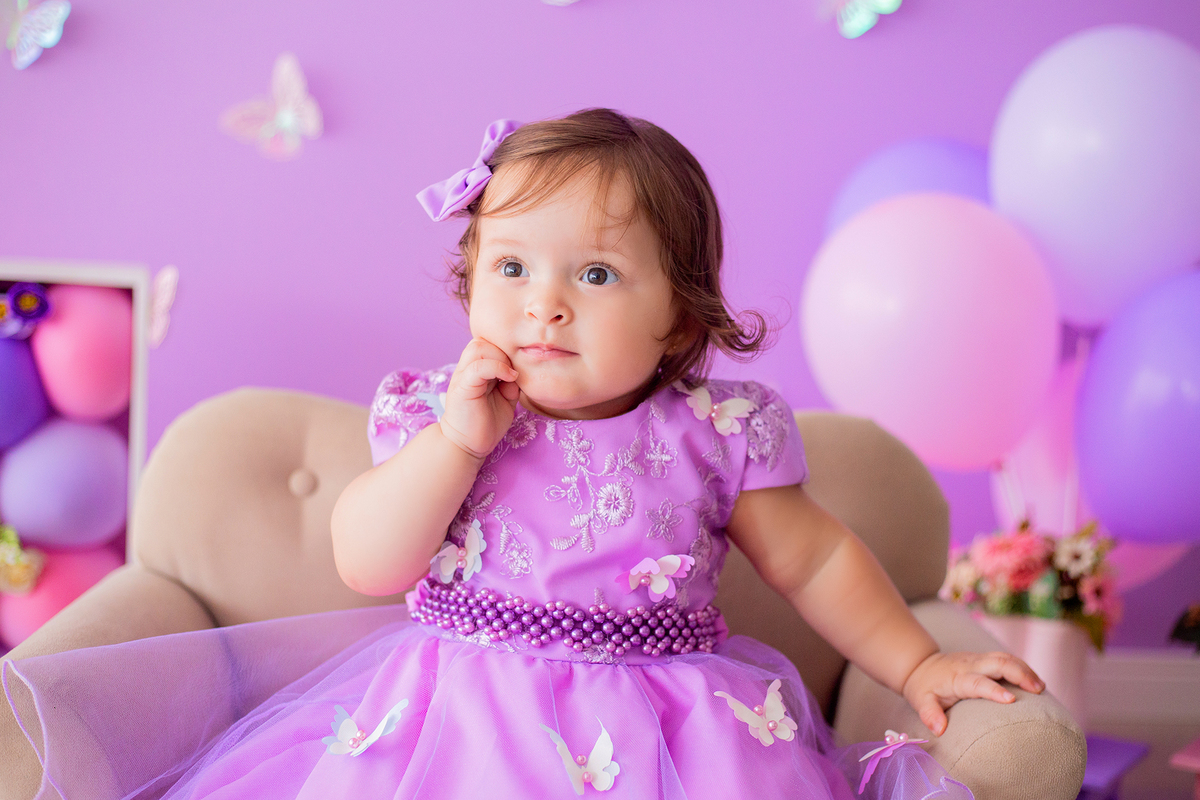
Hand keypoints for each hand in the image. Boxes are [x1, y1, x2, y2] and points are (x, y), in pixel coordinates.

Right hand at [439, 337, 519, 459]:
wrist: (467, 446)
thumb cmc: (486, 424)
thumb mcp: (506, 399)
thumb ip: (511, 382)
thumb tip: (517, 372)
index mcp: (476, 370)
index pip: (488, 344)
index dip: (504, 351)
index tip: (516, 369)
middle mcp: (466, 369)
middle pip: (482, 341)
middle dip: (503, 352)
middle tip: (513, 373)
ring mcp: (462, 377)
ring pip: (478, 347)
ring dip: (500, 358)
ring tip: (509, 376)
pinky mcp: (463, 388)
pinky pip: (478, 367)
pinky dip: (497, 368)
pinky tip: (509, 380)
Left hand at [901, 650, 1044, 735]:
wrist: (921, 666)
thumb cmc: (924, 688)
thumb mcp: (920, 701)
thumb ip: (929, 714)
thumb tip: (939, 729)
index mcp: (957, 678)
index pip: (977, 682)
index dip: (994, 690)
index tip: (1011, 700)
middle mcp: (970, 665)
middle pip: (998, 662)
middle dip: (1019, 673)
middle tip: (1038, 690)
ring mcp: (978, 660)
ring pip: (1005, 657)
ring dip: (1025, 669)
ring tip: (1042, 687)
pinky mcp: (984, 659)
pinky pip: (1006, 658)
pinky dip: (1022, 667)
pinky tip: (1035, 681)